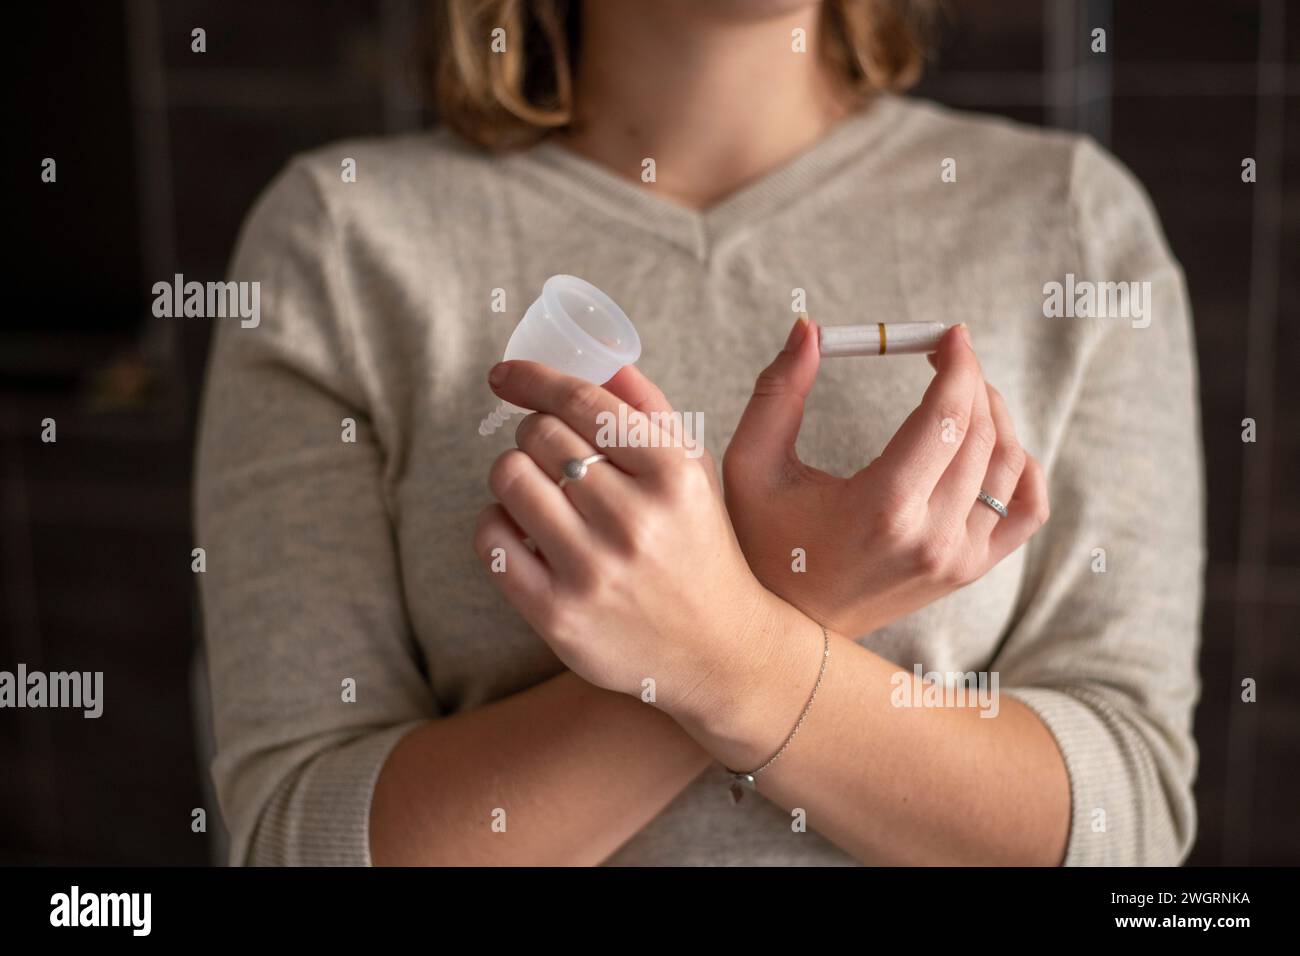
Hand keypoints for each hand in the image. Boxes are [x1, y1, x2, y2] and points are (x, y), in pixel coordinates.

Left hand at [472, 359, 809, 739]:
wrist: (721, 651)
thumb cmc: (700, 547)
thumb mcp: (695, 473)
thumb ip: (649, 410)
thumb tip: (599, 356)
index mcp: (673, 475)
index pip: (582, 402)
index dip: (533, 378)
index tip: (504, 374)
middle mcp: (635, 521)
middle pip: (539, 435)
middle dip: (533, 434)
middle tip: (546, 453)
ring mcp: (594, 571)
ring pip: (509, 478)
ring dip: (512, 474)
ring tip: (536, 490)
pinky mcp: (558, 616)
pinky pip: (491, 538)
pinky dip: (496, 522)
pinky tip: (523, 530)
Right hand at [722, 318, 1049, 637]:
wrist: (781, 630)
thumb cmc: (759, 543)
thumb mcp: (751, 465)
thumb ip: (779, 391)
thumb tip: (810, 328)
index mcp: (882, 507)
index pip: (946, 416)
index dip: (956, 363)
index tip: (946, 334)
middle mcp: (931, 537)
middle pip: (982, 432)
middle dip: (971, 379)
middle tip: (946, 355)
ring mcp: (957, 559)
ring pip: (1010, 464)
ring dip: (995, 414)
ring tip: (962, 393)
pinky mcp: (966, 571)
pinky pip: (1027, 510)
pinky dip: (1023, 469)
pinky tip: (993, 446)